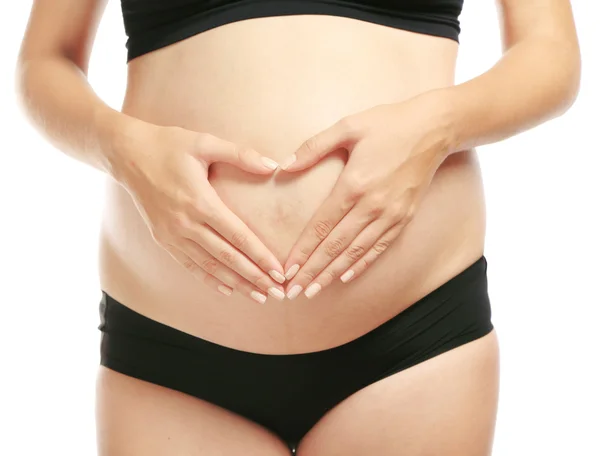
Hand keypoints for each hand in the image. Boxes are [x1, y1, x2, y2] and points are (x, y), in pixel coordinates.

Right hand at [115, 122, 285, 303]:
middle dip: (254, 277)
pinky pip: (189, 264)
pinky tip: (228, 290)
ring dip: (236, 283)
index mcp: (200, 201)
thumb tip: (273, 166)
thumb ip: (241, 155)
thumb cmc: (169, 145)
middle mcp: (185, 223)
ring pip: (209, 266)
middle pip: (227, 257)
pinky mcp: (162, 239)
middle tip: (277, 292)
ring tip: (259, 297)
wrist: (126, 154)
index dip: (260, 256)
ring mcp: (171, 234)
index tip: (279, 271)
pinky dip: (209, 279)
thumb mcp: (205, 142)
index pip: (238, 236)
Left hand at [280, 92, 451, 298]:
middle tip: (292, 292)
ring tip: (313, 291)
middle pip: (335, 246)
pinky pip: (379, 247)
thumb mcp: (348, 126)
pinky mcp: (404, 217)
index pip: (321, 226)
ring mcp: (390, 214)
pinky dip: (361, 264)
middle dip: (312, 271)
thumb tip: (283, 166)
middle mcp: (372, 205)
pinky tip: (346, 276)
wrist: (435, 128)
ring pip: (355, 252)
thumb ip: (313, 147)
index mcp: (354, 184)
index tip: (286, 270)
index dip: (302, 251)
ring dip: (332, 274)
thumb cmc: (388, 123)